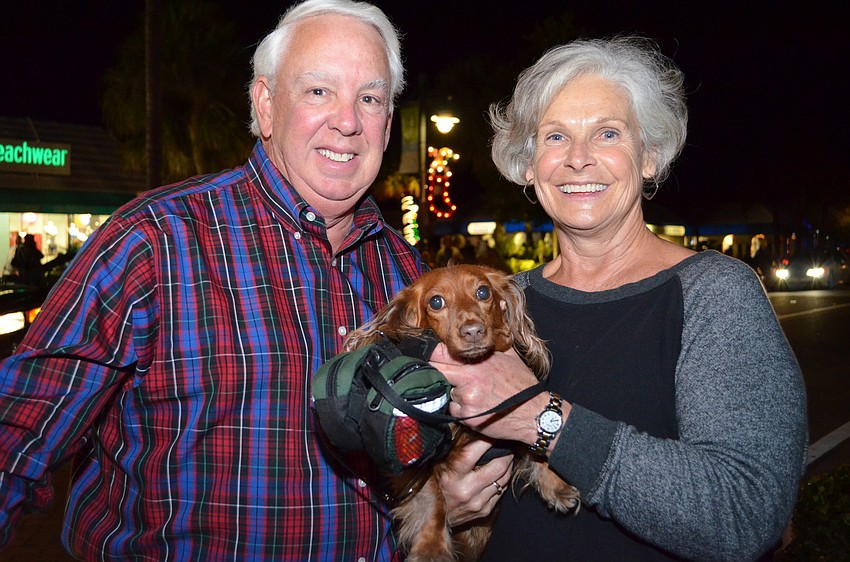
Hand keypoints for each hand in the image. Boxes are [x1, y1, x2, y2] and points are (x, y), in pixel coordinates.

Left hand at [431, 344, 550, 444]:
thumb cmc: (523, 384)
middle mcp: (469, 380)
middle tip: (449, 376)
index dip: (434, 354)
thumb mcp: (511, 356)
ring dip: (456, 394)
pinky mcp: (469, 418)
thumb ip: (498, 335)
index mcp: (477, 362)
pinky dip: (462, 410)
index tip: (433, 356)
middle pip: (437, 372)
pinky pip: (455, 411)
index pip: (441, 353)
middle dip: (439, 373)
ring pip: (448, 393)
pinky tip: (478, 408)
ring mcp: (468, 400)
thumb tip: (500, 304)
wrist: (535, 413)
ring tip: (476, 395)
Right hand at [439, 438, 513, 526]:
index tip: (492, 432)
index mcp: (451, 476)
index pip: (473, 452)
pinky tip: (500, 473)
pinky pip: (502, 491)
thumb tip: (470, 429)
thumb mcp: (438, 465)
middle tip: (506, 444)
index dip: (486, 440)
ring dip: (507, 466)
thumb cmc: (435, 484)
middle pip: (497, 466)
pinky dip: (503, 480)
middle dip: (505, 453)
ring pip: (503, 479)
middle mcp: (465, 491)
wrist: (432, 517)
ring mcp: (477, 503)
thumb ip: (453, 449)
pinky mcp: (484, 511)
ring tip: (506, 456)